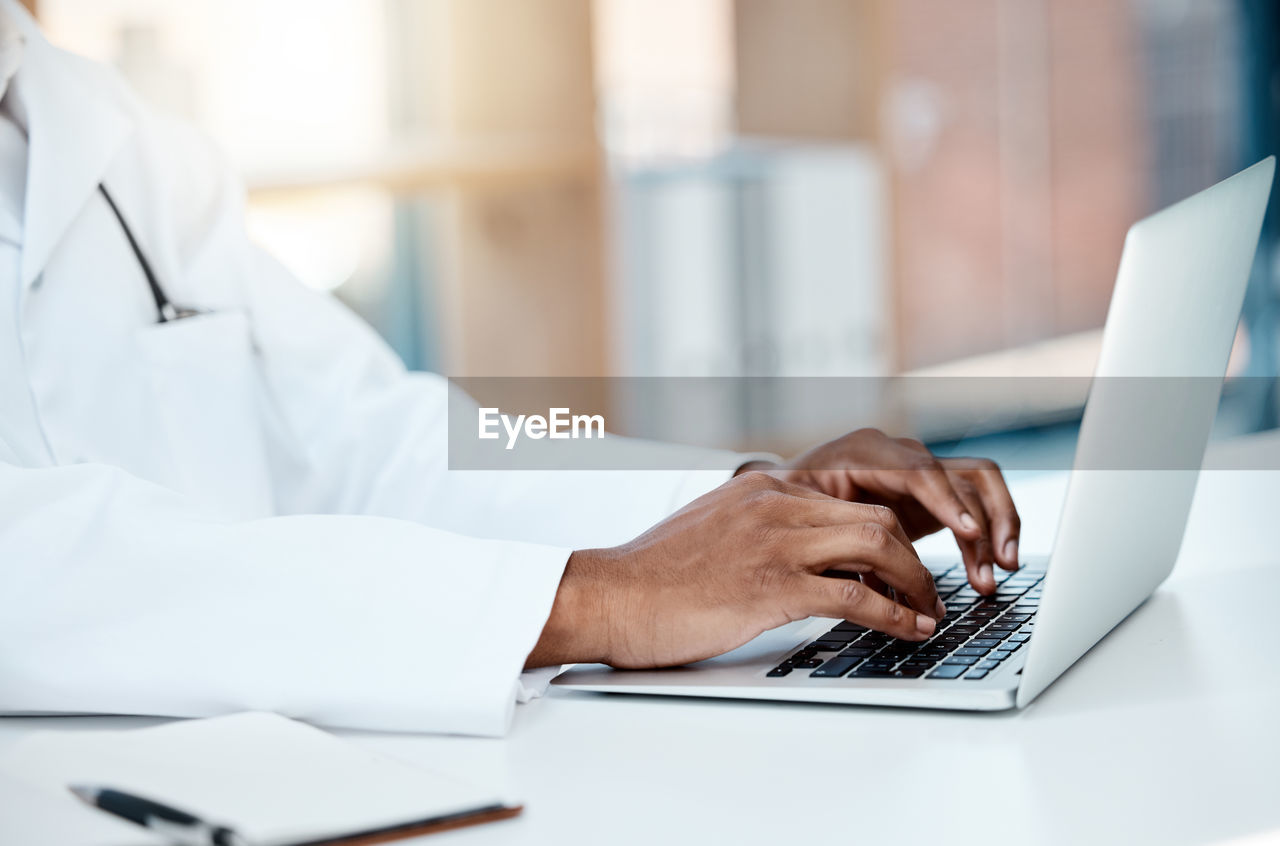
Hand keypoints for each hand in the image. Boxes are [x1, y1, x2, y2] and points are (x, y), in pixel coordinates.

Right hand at [526, 472, 944, 668]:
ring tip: (928, 613)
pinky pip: (855, 597)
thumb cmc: (655, 575)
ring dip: (915, 584)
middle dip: (915, 557)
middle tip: (925, 591)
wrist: (610, 596)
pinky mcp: (771, 587)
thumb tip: (803, 557)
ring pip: (877, 547)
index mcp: (763, 487)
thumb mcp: (714, 529)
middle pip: (876, 517)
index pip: (849, 498)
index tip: (903, 563)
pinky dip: (893, 616)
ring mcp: (775, 543)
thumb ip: (760, 529)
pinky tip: (907, 631)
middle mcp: (775, 505)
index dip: (889, 532)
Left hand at [742, 428, 1020, 593]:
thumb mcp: (796, 513)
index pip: (917, 469)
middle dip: (983, 521)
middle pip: (959, 475)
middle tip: (993, 566)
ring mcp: (918, 471)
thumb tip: (855, 582)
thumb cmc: (786, 502)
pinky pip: (973, 502)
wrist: (785, 490)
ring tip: (1000, 570)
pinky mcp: (930, 493)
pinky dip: (986, 533)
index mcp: (863, 453)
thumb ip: (826, 535)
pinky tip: (988, 568)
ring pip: (977, 485)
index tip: (966, 532)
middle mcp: (898, 454)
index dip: (944, 500)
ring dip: (997, 526)